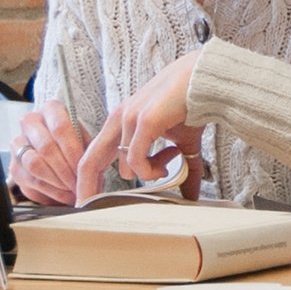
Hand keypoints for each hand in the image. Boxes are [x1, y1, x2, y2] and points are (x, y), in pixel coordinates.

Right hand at [8, 102, 86, 204]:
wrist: (57, 154)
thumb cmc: (76, 145)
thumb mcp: (86, 141)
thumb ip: (90, 149)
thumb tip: (97, 165)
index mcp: (51, 110)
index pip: (60, 128)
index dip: (73, 151)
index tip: (85, 168)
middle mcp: (30, 122)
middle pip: (46, 147)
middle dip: (66, 169)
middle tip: (80, 183)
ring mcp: (18, 144)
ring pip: (35, 164)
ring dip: (58, 181)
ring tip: (73, 189)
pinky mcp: (14, 168)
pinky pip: (32, 181)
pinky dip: (52, 192)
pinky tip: (66, 195)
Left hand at [79, 47, 206, 200]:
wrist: (203, 80)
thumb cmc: (189, 105)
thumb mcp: (181, 143)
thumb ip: (180, 168)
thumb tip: (190, 195)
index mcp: (120, 123)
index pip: (93, 155)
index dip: (87, 180)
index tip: (89, 202)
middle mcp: (118, 120)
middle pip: (88, 162)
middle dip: (87, 189)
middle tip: (90, 210)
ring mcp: (129, 119)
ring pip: (125, 168)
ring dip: (149, 174)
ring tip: (170, 161)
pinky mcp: (144, 121)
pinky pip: (137, 160)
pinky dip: (152, 170)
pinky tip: (169, 161)